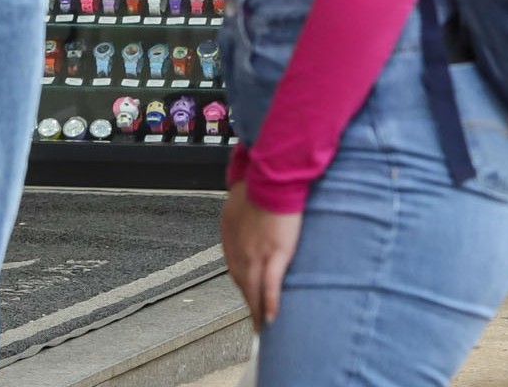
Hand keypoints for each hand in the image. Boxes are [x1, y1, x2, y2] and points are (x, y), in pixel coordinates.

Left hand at [222, 182, 301, 330]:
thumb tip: (246, 230)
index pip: (237, 273)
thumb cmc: (256, 187)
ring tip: (264, 329)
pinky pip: (271, 287)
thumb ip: (241, 224)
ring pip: (254, 293)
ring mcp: (257, 255)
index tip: (250, 301)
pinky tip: (272, 318)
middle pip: (244, 288)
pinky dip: (270, 304)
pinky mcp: (275, 254)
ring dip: (258, 313)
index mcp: (231, 242)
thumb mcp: (239, 207)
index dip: (244, 290)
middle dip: (250, 308)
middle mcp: (240, 253)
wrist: (270, 179)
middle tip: (256, 325)